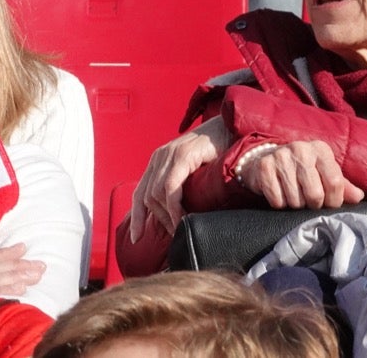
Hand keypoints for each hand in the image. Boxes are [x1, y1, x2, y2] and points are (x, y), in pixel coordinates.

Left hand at [129, 115, 229, 239]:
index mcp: (158, 161)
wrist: (230, 128)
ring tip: (180, 229)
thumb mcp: (192, 171)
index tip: (136, 238)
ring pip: (156, 194)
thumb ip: (182, 186)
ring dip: (167, 216)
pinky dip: (174, 206)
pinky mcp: (182, 156)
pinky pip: (171, 187)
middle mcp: (159, 157)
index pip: (140, 193)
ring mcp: (168, 155)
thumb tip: (178, 215)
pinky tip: (183, 218)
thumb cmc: (216, 152)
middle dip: (157, 220)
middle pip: (146, 196)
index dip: (136, 217)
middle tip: (174, 234)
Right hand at [235, 140, 362, 209]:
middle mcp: (301, 149)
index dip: (333, 201)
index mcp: (321, 149)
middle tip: (308, 201)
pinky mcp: (264, 167)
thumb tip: (358, 197)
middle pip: (315, 194)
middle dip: (312, 205)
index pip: (335, 183)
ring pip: (295, 200)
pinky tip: (280, 194)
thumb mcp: (324, 174)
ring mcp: (280, 156)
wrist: (267, 160)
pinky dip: (279, 203)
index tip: (328, 204)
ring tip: (293, 196)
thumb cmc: (303, 170)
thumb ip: (343, 186)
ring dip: (295, 205)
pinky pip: (277, 199)